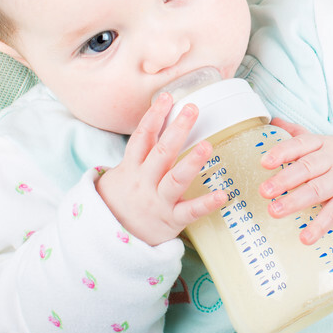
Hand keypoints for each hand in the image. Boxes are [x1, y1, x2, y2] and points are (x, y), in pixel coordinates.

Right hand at [96, 93, 226, 245]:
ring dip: (191, 162)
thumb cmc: (125, 197)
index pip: (142, 136)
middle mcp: (144, 181)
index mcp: (132, 166)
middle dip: (177, 130)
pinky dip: (206, 203)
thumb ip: (142, 151)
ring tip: (207, 146)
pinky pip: (189, 211)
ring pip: (174, 180)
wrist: (110, 236)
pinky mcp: (171, 219)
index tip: (167, 96)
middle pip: (160, 152)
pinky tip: (222, 195)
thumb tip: (159, 120)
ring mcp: (157, 201)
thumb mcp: (125, 172)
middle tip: (192, 109)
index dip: (154, 115)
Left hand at [259, 118, 332, 244]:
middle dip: (284, 180)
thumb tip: (272, 119)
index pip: (302, 144)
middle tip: (263, 191)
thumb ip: (298, 134)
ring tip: (273, 211)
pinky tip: (305, 237)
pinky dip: (318, 226)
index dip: (283, 152)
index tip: (264, 162)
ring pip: (317, 190)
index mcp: (324, 144)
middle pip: (307, 167)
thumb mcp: (322, 146)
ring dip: (294, 201)